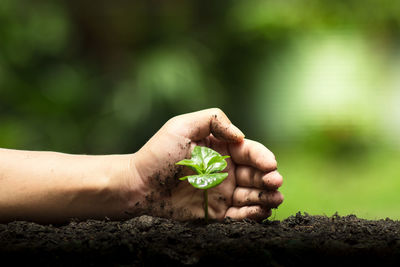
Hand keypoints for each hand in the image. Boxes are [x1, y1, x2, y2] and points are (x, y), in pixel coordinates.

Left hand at [128, 108, 282, 220]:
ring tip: (274, 199)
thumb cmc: (158, 154)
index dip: (262, 157)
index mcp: (221, 150)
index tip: (270, 164)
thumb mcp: (182, 126)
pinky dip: (252, 214)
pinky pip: (238, 215)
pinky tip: (260, 212)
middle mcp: (225, 171)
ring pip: (251, 195)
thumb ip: (213, 120)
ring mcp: (221, 193)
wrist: (138, 185)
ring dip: (266, 197)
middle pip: (255, 175)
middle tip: (275, 183)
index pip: (249, 152)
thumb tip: (240, 135)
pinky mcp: (214, 213)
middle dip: (268, 179)